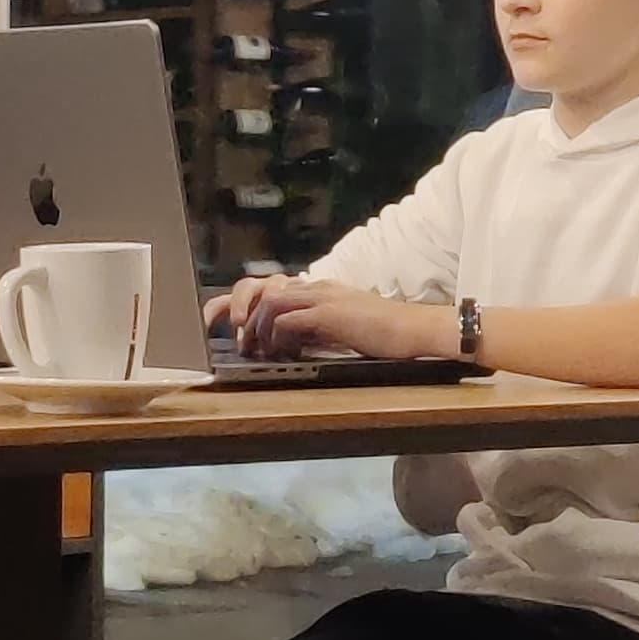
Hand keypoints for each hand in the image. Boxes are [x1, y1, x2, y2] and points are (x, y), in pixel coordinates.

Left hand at [210, 278, 452, 361]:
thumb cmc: (384, 335)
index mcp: (318, 290)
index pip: (270, 287)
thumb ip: (315, 330)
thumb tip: (289, 344)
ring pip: (270, 302)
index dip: (240, 302)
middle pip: (261, 287)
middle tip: (239, 341)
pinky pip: (288, 319)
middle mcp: (316, 288)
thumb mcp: (341, 330)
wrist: (413, 331)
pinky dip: (276, 336)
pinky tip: (279, 352)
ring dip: (256, 328)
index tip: (225, 323)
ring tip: (255, 350)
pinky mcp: (329, 313)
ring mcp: (322, 298)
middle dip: (240, 313)